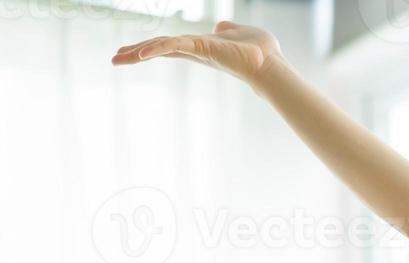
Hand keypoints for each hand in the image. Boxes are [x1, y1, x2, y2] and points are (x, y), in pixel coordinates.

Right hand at [111, 20, 283, 89]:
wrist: (272, 65)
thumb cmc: (262, 52)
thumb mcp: (240, 34)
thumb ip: (228, 30)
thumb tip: (223, 28)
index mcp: (201, 46)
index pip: (170, 45)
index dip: (152, 47)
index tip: (133, 51)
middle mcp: (196, 51)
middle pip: (160, 49)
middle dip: (136, 53)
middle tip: (114, 58)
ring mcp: (197, 52)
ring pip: (162, 48)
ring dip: (138, 53)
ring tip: (116, 58)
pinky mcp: (201, 50)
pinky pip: (174, 46)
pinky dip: (158, 48)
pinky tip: (140, 53)